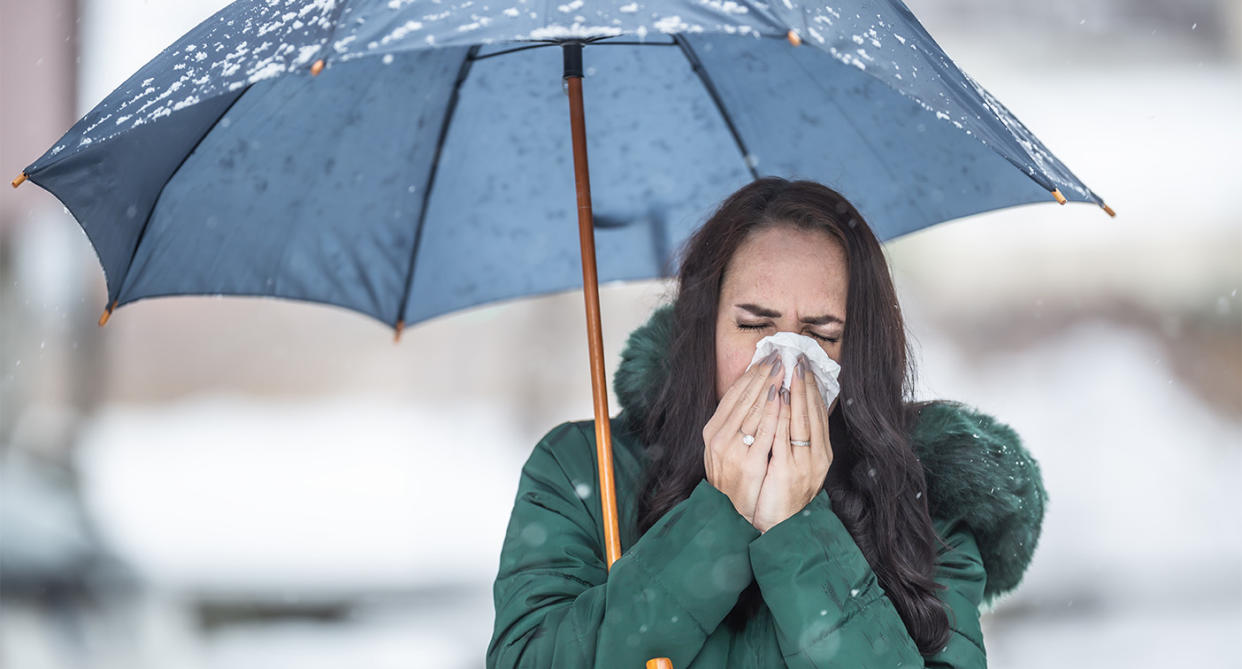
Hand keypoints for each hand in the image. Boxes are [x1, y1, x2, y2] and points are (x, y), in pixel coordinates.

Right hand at [702, 351, 784, 524]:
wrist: (731, 514)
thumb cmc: (733, 478)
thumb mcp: (727, 447)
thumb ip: (736, 423)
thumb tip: (753, 395)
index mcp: (713, 430)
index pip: (733, 394)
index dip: (750, 374)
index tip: (766, 358)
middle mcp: (718, 437)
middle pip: (743, 398)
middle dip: (762, 374)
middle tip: (779, 355)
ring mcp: (732, 450)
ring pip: (753, 410)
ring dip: (769, 386)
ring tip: (784, 368)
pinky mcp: (749, 463)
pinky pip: (763, 432)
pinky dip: (773, 412)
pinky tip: (783, 397)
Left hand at [751, 355, 835, 533]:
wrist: (780, 527)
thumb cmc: (784, 494)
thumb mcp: (796, 464)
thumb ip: (797, 439)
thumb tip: (795, 409)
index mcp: (821, 453)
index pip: (819, 414)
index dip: (813, 388)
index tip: (805, 366)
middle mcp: (817, 458)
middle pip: (813, 413)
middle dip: (806, 384)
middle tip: (799, 358)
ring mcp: (804, 465)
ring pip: (802, 421)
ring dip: (796, 393)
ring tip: (789, 370)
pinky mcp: (788, 472)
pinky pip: (786, 437)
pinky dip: (783, 415)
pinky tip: (780, 397)